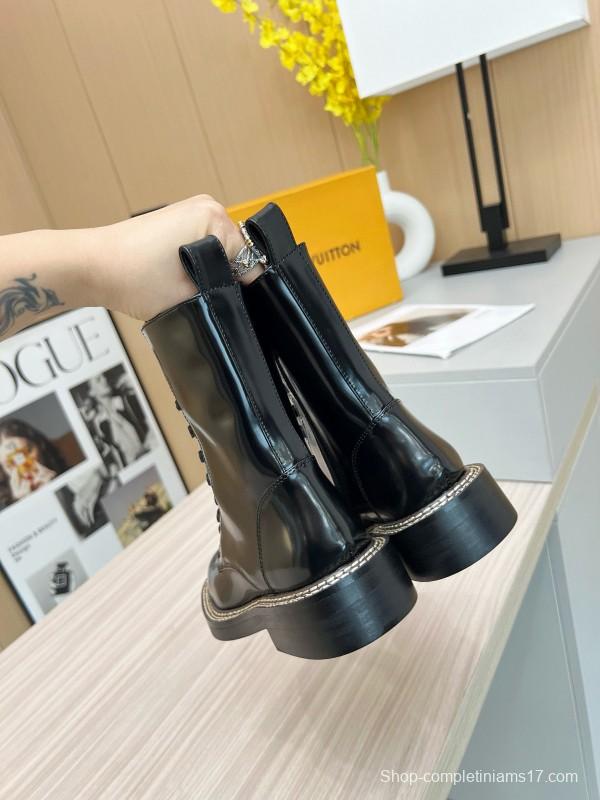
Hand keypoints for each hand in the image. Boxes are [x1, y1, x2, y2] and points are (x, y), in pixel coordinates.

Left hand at [97, 195, 246, 320]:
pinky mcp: (176, 218)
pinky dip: (198, 261)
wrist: (92, 266)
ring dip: (211, 270)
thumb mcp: (190, 296)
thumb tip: (235, 298)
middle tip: (203, 296)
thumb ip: (222, 296)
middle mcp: (206, 206)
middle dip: (225, 277)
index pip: (249, 261)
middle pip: (236, 253)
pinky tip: (178, 274)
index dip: (242, 289)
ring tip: (186, 285)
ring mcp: (190, 209)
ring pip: (220, 249)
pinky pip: (203, 243)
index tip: (228, 304)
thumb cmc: (131, 276)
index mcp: (214, 219)